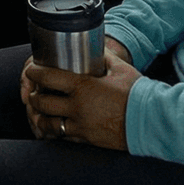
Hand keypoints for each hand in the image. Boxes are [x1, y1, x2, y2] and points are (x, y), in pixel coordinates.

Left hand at [20, 49, 139, 150]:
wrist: (152, 121)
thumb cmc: (138, 93)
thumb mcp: (120, 69)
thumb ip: (105, 56)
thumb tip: (98, 44)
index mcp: (83, 86)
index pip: (47, 77)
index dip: (34, 73)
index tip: (31, 71)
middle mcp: (77, 107)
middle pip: (42, 103)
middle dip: (33, 97)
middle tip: (34, 92)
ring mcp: (80, 126)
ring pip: (49, 123)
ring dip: (42, 117)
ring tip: (42, 112)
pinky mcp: (87, 139)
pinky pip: (64, 137)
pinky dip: (57, 131)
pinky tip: (58, 126)